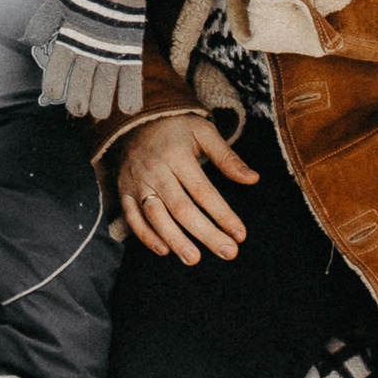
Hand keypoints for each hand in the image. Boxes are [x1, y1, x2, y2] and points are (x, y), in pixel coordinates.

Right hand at [118, 112, 260, 264]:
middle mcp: (155, 170)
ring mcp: (137, 182)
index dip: (222, 214)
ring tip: (193, 259)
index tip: (240, 234)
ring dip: (174, 239)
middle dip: (205, 233)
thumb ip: (228, 158)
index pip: (203, 191)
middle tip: (227, 253)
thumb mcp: (204, 132)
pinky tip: (164, 250)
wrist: (136, 118)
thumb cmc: (177, 127)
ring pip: (155, 216)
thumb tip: (253, 179)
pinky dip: (145, 235)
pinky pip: (132, 218)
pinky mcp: (124, 191)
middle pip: (181, 208)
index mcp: (177, 154)